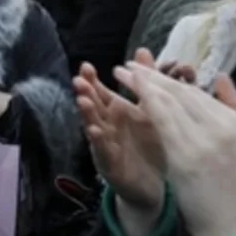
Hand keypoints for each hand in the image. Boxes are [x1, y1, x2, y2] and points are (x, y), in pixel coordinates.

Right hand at [74, 61, 164, 235]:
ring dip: (88, 115)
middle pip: (93, 107)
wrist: (157, 186)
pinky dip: (98, 142)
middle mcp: (107, 127)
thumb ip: (144, 81)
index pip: (100, 93)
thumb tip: (142, 49)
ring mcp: (106, 147)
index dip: (91, 80)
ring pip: (94, 127)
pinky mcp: (111, 166)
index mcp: (115, 113)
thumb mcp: (150, 110)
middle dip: (85, 94)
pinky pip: (103, 152)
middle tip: (79, 80)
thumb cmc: (150, 145)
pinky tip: (96, 131)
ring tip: (83, 101)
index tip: (86, 66)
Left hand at [114, 64, 235, 235]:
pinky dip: (147, 105)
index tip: (148, 68)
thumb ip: (235, 106)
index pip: (196, 94)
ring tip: (123, 73)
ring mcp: (204, 142)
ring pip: (170, 103)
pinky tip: (131, 95)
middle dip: (152, 76)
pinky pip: (163, 124)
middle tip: (129, 64)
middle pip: (181, 94)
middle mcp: (221, 127)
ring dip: (144, 84)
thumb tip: (219, 76)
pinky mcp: (186, 158)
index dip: (169, 79)